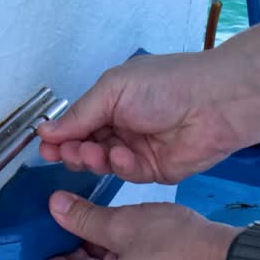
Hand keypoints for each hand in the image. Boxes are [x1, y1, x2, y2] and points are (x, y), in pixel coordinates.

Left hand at [35, 191, 238, 259]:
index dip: (44, 247)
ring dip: (93, 250)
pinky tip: (116, 232)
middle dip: (70, 245)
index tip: (40, 223)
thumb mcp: (123, 225)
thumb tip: (55, 207)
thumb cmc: (179, 249)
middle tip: (66, 212)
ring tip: (92, 216)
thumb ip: (83, 218)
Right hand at [37, 52, 243, 183]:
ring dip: (93, 159)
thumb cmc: (166, 85)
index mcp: (111, 102)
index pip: (77, 124)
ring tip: (93, 153)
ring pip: (103, 164)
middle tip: (67, 153)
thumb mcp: (113, 90)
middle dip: (73, 152)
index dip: (60, 137)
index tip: (45, 147)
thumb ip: (79, 114)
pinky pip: (127, 174)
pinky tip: (123, 155)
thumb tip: (46, 130)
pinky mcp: (154, 170)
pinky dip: (121, 166)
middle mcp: (122, 126)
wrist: (214, 103)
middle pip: (85, 147)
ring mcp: (138, 149)